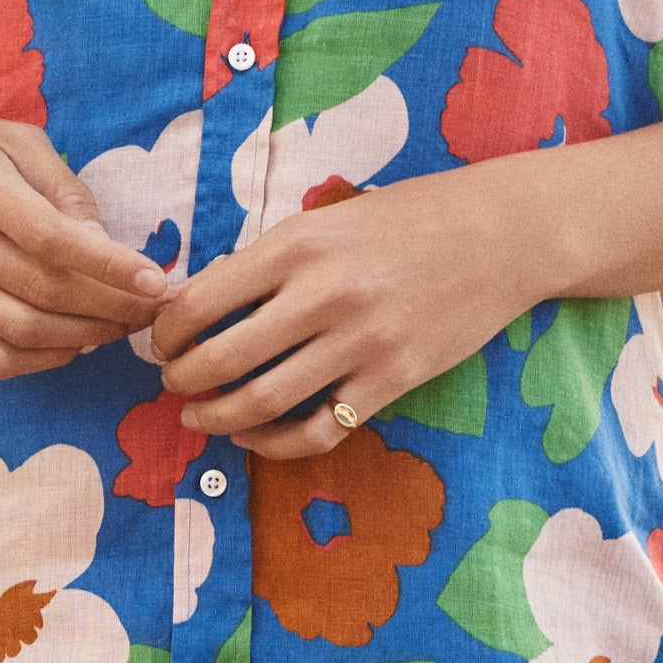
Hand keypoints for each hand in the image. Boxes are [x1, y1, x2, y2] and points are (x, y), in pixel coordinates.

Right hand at [0, 92, 166, 380]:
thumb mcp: (11, 139)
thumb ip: (63, 187)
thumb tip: (108, 243)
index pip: (50, 238)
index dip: (108, 267)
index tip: (154, 281)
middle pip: (41, 291)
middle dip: (110, 308)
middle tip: (153, 309)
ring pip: (20, 331)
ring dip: (84, 338)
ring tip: (122, 325)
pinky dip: (42, 359)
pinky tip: (75, 342)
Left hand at [149, 163, 535, 460]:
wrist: (502, 235)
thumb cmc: (410, 218)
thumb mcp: (331, 219)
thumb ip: (271, 258)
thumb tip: (199, 300)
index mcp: (298, 245)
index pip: (200, 300)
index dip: (165, 330)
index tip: (160, 340)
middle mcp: (323, 295)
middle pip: (221, 359)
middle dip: (180, 379)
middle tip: (173, 382)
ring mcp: (360, 343)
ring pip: (262, 403)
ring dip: (216, 417)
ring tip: (200, 415)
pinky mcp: (393, 380)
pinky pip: (318, 430)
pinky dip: (274, 444)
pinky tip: (255, 437)